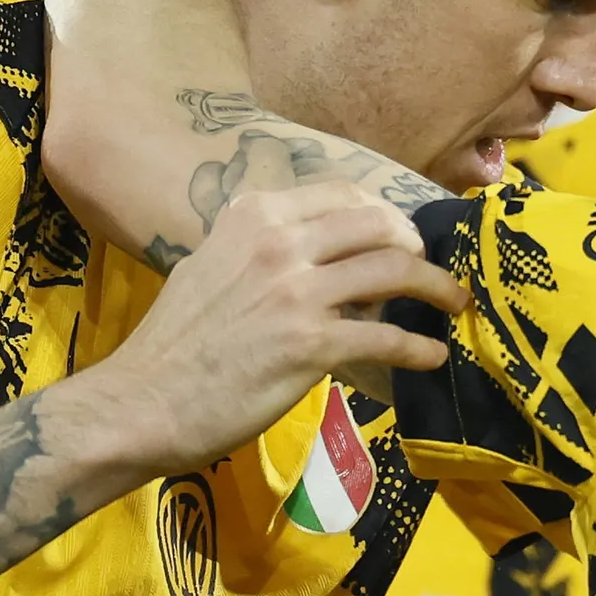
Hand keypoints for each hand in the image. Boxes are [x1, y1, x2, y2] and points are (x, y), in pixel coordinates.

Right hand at [78, 186, 461, 472]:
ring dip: (437, 288)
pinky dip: (419, 347)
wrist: (142, 402)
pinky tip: (432, 358)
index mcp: (253, 216)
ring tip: (453, 304)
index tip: (401, 234)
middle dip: (417, 244)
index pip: (342, 194)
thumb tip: (314, 255)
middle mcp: (278, 243)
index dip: (384, 212)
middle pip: (379, 225)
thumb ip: (261, 250)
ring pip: (394, 270)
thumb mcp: (210, 266)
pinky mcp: (309, 346)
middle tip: (432, 270)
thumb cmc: (175, 344)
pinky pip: (387, 338)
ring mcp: (295, 293)